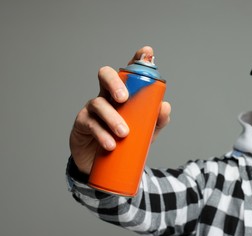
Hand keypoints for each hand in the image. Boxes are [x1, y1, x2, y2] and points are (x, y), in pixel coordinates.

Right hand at [69, 46, 170, 173]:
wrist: (104, 164)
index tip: (147, 52)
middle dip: (114, 82)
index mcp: (124, 93)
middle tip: (124, 98)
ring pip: (98, 103)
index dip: (137, 59)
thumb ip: (157, 120)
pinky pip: (90, 124)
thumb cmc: (125, 142)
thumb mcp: (146, 132)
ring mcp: (93, 108)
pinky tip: (110, 144)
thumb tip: (165, 106)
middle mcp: (107, 96)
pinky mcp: (82, 124)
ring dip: (112, 117)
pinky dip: (101, 134)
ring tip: (123, 133)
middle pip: (105, 75)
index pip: (129, 73)